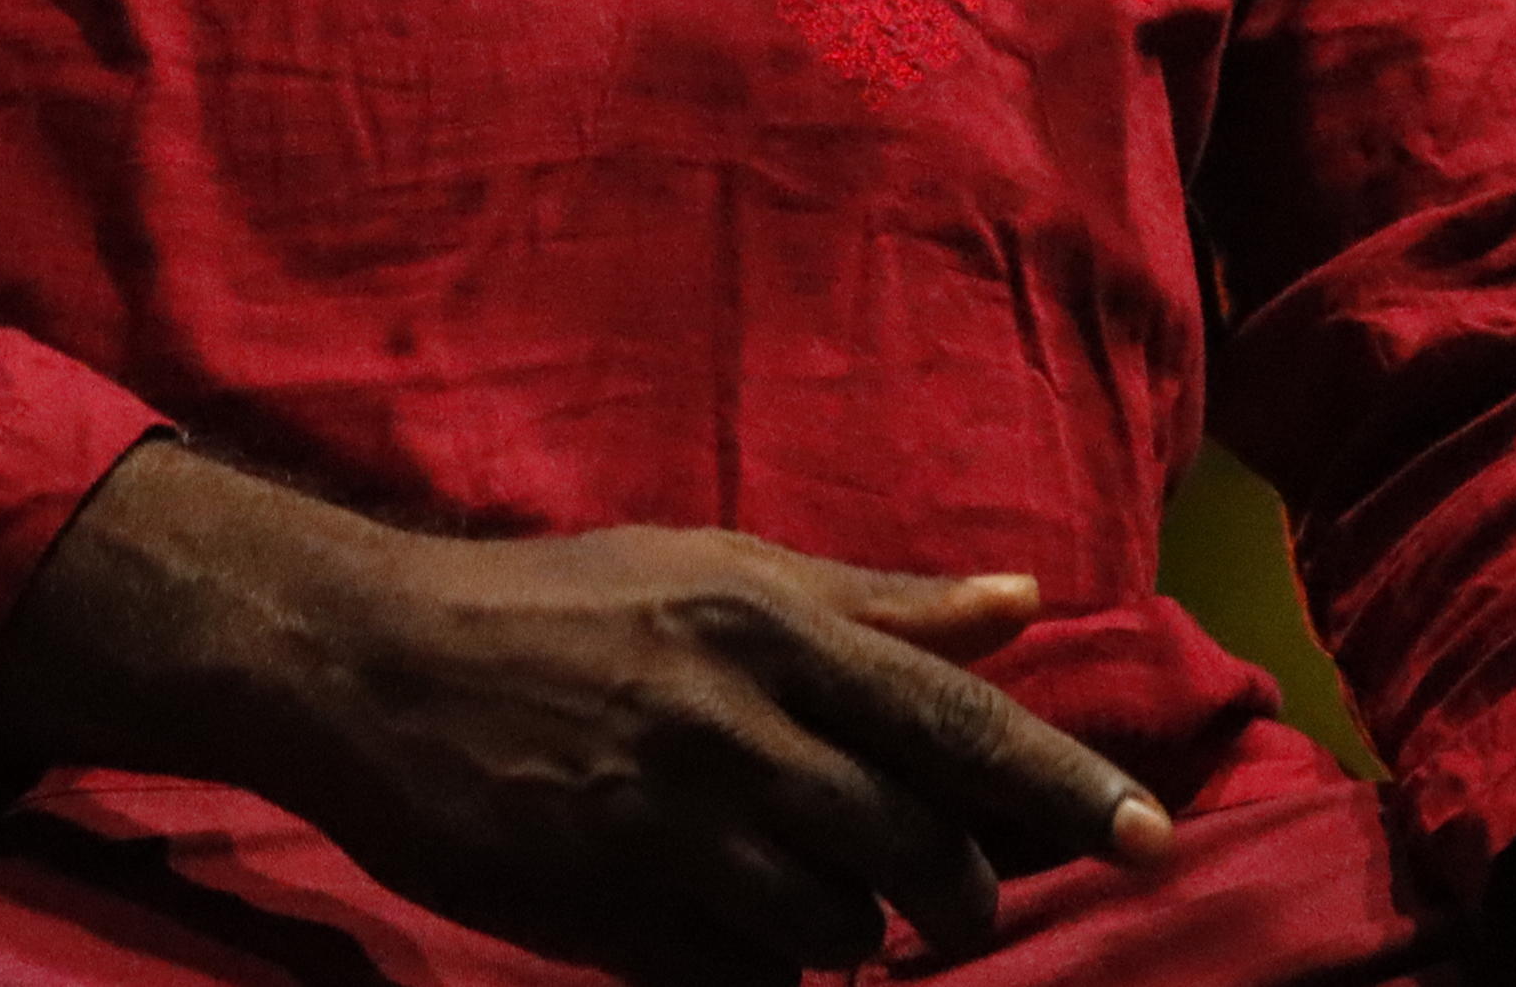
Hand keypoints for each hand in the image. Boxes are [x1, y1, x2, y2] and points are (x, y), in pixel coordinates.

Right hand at [0, 441, 1170, 984]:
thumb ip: (873, 604)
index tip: (1150, 840)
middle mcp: (730, 722)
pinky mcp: (611, 904)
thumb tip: (1023, 608)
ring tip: (807, 896)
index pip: (956, 725)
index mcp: (767, 625)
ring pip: (835, 928)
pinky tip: (724, 922)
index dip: (1064, 790)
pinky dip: (758, 965)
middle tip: (947, 908)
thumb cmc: (554, 603)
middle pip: (916, 851)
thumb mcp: (712, 568)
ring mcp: (667, 822)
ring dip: (848, 932)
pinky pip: (740, 973)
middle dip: (957, 899)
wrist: (365, 659)